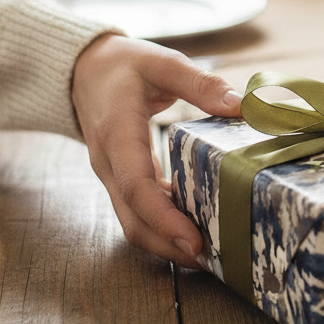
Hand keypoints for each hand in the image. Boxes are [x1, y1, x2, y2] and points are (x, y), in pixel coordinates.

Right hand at [71, 34, 241, 267]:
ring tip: (211, 253)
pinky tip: (196, 226)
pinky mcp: (122, 179)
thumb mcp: (161, 62)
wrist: (82, 70)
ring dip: (168, 242)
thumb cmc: (123, 65)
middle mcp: (110, 164)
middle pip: (134, 220)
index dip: (165, 218)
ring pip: (134, 223)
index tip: (194, 241)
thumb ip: (200, 83)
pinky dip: (164, 225)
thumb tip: (241, 105)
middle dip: (170, 245)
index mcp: (117, 135)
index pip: (137, 187)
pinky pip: (139, 211)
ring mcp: (113, 176)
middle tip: (213, 260)